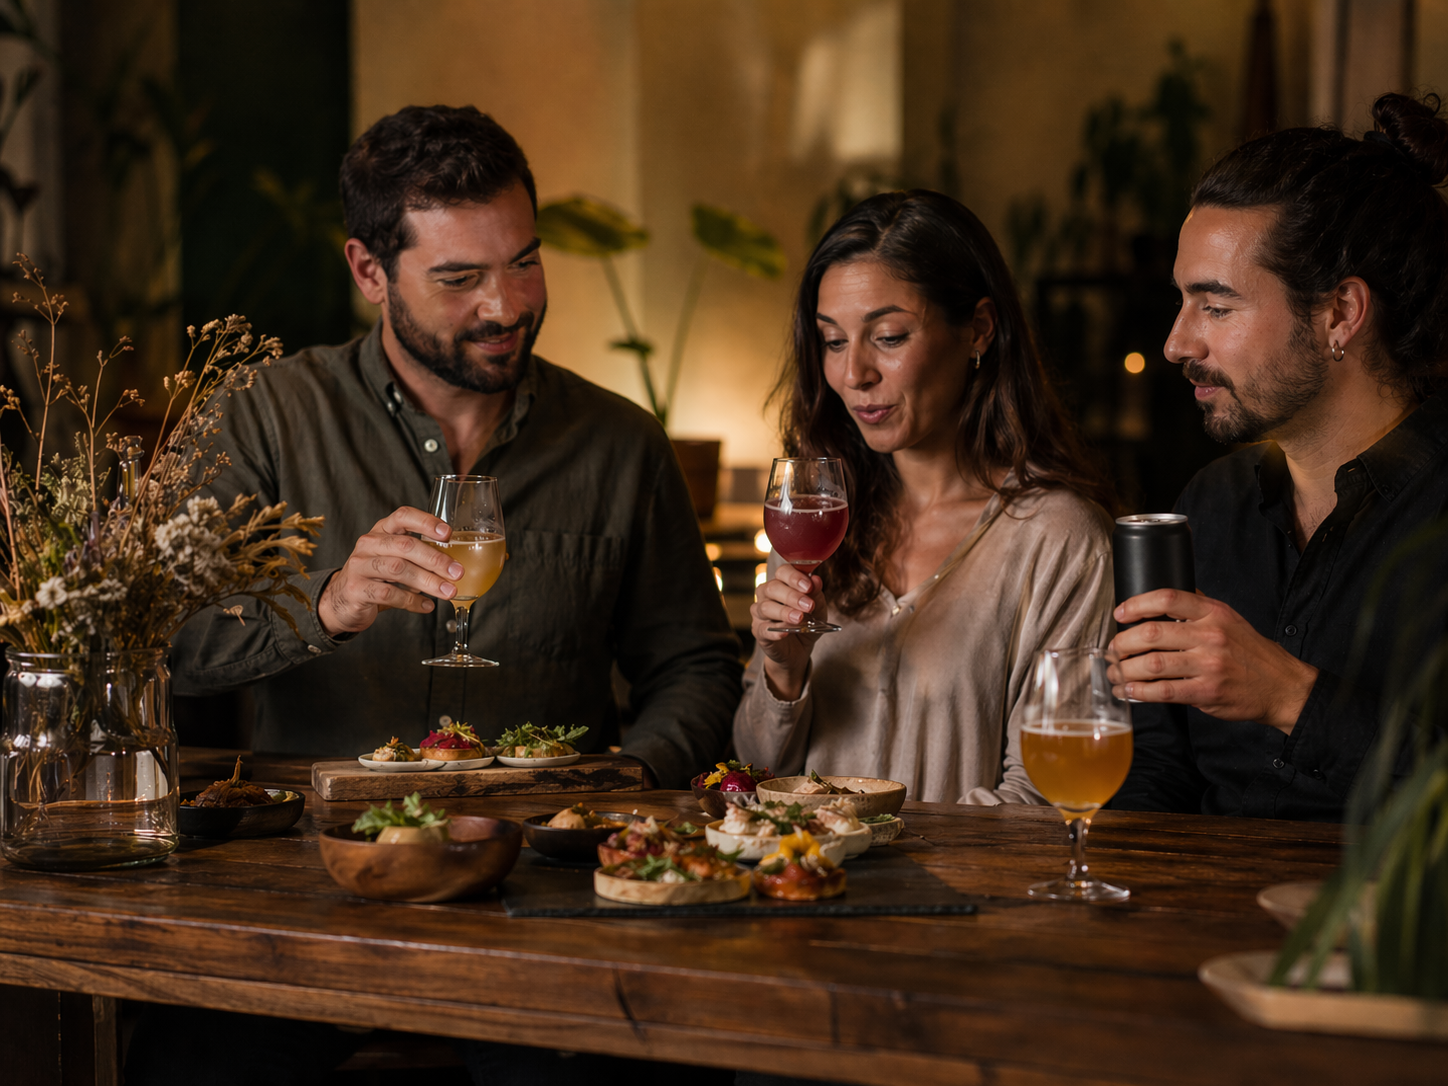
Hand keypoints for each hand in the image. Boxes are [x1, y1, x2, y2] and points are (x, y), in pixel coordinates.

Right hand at [317, 506, 463, 636]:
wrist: (341, 600)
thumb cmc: (376, 576)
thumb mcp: (395, 558)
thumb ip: (419, 556)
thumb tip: (455, 563)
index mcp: (381, 530)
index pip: (403, 516)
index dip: (426, 522)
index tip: (448, 533)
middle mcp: (369, 544)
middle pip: (405, 545)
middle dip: (435, 559)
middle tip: (457, 572)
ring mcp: (359, 566)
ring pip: (398, 569)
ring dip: (428, 581)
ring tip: (448, 591)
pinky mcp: (356, 589)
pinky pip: (389, 594)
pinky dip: (412, 601)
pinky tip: (427, 605)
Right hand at [750, 563, 824, 701]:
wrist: (799, 650)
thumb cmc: (807, 623)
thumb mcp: (818, 609)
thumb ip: (816, 594)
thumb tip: (816, 580)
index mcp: (782, 583)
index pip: (783, 572)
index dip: (794, 577)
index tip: (809, 586)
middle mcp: (767, 595)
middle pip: (772, 588)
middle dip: (792, 596)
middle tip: (808, 606)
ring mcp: (760, 613)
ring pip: (766, 607)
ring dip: (784, 612)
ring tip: (799, 619)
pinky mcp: (758, 631)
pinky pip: (763, 629)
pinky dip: (774, 631)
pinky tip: (786, 633)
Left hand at [1106, 589, 1318, 733]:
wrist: (1281, 685)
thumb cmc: (1250, 652)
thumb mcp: (1229, 619)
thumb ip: (1197, 608)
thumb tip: (1161, 598)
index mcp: (1214, 613)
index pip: (1168, 598)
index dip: (1137, 604)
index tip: (1120, 614)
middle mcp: (1211, 636)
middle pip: (1151, 634)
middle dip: (1122, 643)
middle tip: (1113, 650)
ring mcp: (1209, 665)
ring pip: (1152, 664)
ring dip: (1124, 670)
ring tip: (1115, 673)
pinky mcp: (1207, 692)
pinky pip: (1163, 691)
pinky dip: (1139, 691)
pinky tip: (1128, 691)